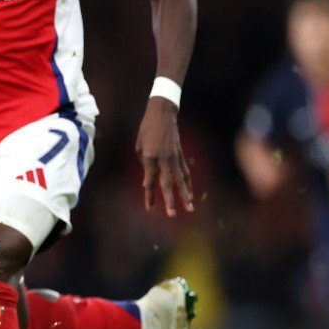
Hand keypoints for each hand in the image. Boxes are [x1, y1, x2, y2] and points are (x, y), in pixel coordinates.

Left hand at [135, 97, 193, 216]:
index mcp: (150, 158)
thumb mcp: (139, 146)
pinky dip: (188, 183)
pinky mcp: (180, 155)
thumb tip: (148, 181)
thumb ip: (144, 165)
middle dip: (169, 200)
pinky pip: (185, 172)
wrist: (162, 114)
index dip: (149, 195)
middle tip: (172, 214)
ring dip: (184, 195)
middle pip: (167, 184)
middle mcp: (164, 159)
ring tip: (189, 207)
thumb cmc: (146, 130)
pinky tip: (190, 193)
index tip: (149, 207)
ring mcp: (174, 157)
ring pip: (180, 180)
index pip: (150, 181)